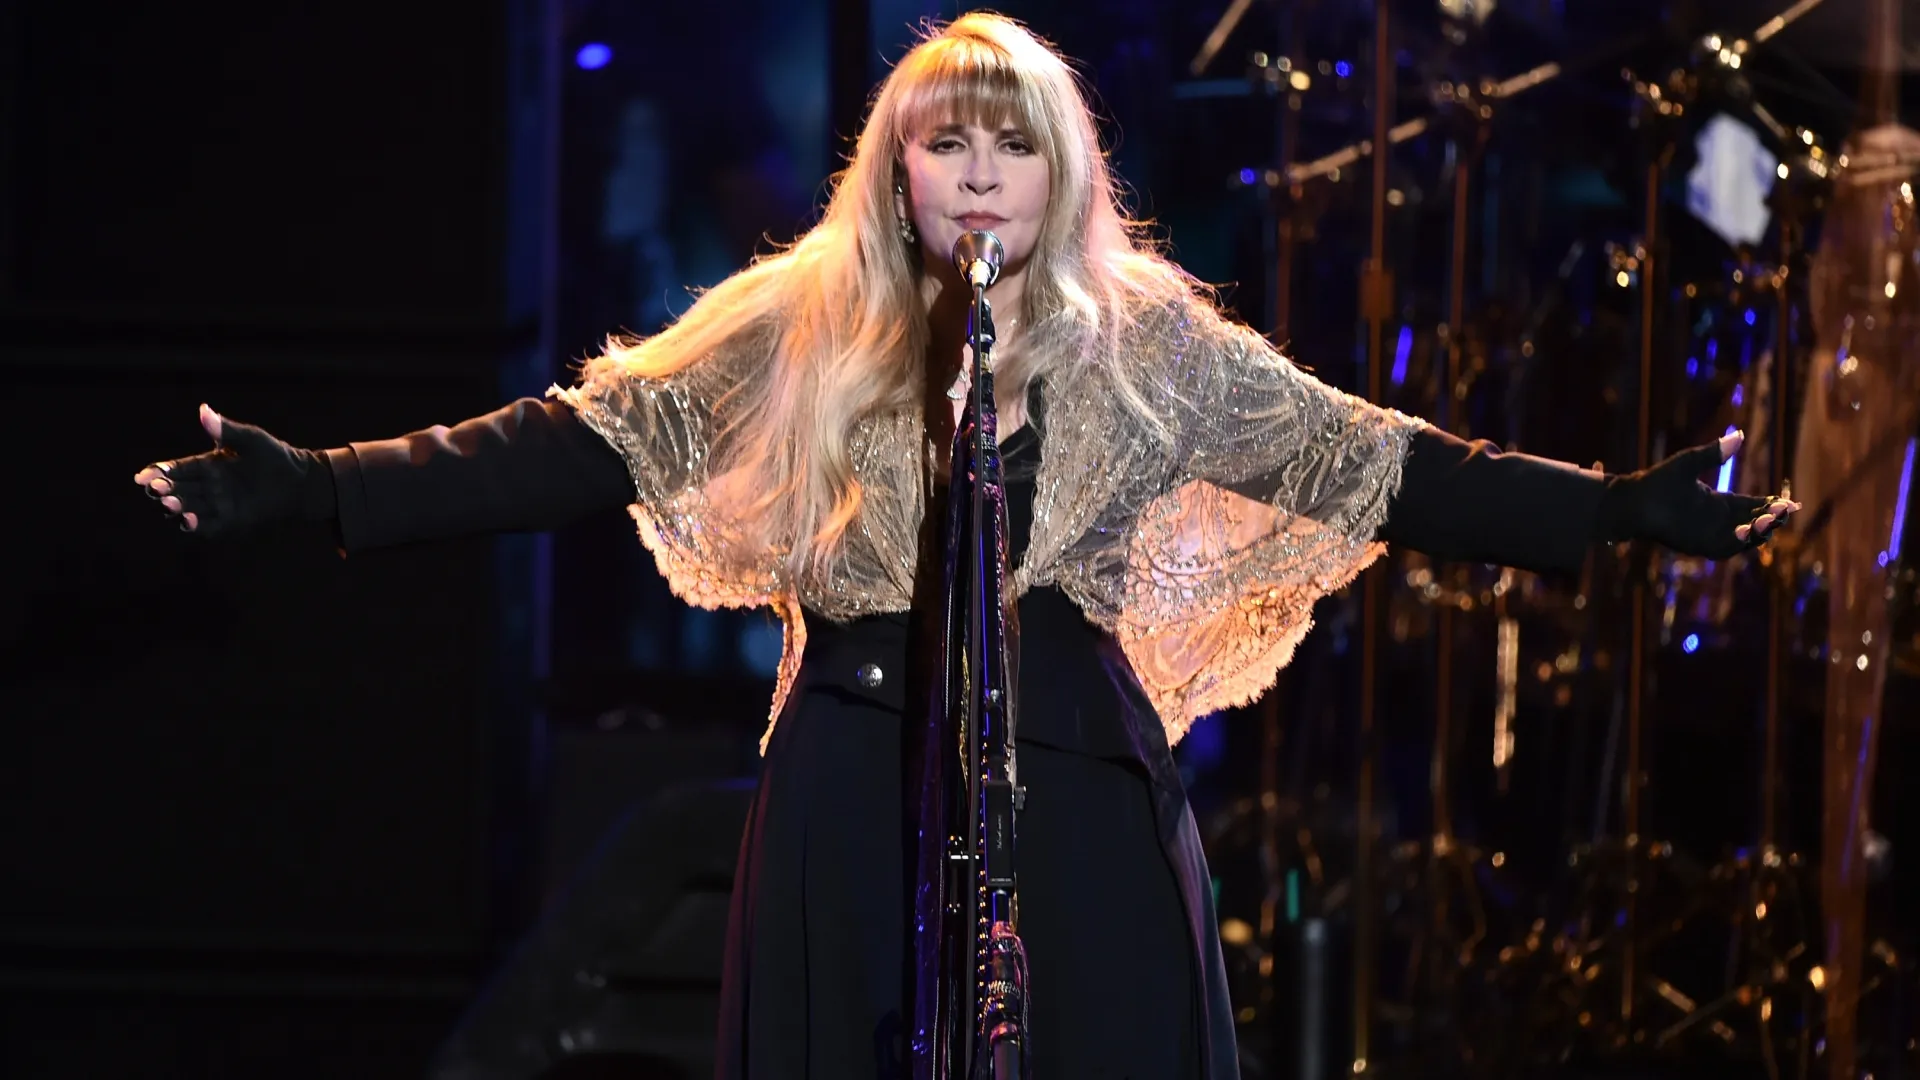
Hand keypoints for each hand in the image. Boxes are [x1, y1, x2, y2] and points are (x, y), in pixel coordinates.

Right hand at [133, 404, 331, 536]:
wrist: (300, 480)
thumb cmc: (275, 456)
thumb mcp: (250, 440)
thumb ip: (225, 430)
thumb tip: (203, 409)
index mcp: (207, 464)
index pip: (176, 469)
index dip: (158, 472)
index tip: (144, 475)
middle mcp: (207, 486)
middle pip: (176, 489)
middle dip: (162, 490)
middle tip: (156, 489)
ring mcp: (217, 504)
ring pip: (186, 507)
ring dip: (175, 506)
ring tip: (170, 502)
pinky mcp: (230, 520)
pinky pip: (207, 525)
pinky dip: (196, 524)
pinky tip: (189, 519)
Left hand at [1598, 430, 1799, 558]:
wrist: (1632, 500)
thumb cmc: (1657, 481)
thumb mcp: (1689, 462)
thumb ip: (1714, 453)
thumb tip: (1739, 434)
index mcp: (1719, 503)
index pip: (1753, 506)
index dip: (1772, 506)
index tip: (1790, 502)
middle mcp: (1717, 521)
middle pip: (1754, 523)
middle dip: (1772, 518)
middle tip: (1785, 510)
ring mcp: (1709, 534)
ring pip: (1743, 538)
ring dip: (1758, 531)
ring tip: (1770, 520)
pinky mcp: (1697, 544)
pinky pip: (1723, 547)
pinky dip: (1736, 541)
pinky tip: (1746, 529)